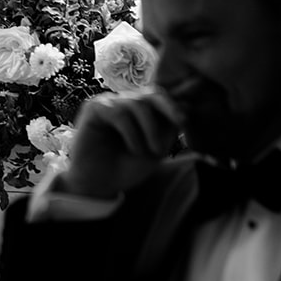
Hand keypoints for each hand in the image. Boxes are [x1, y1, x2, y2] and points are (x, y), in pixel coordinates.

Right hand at [58, 91, 183, 199]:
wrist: (99, 187)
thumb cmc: (126, 169)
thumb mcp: (157, 149)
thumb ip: (170, 127)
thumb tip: (187, 104)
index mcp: (139, 111)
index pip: (160, 98)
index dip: (175, 106)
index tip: (186, 121)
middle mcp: (123, 103)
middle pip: (152, 94)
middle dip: (169, 109)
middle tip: (181, 123)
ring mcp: (109, 104)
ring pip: (138, 104)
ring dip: (149, 129)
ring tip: (149, 152)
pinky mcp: (94, 109)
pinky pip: (119, 113)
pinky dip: (131, 132)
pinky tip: (134, 148)